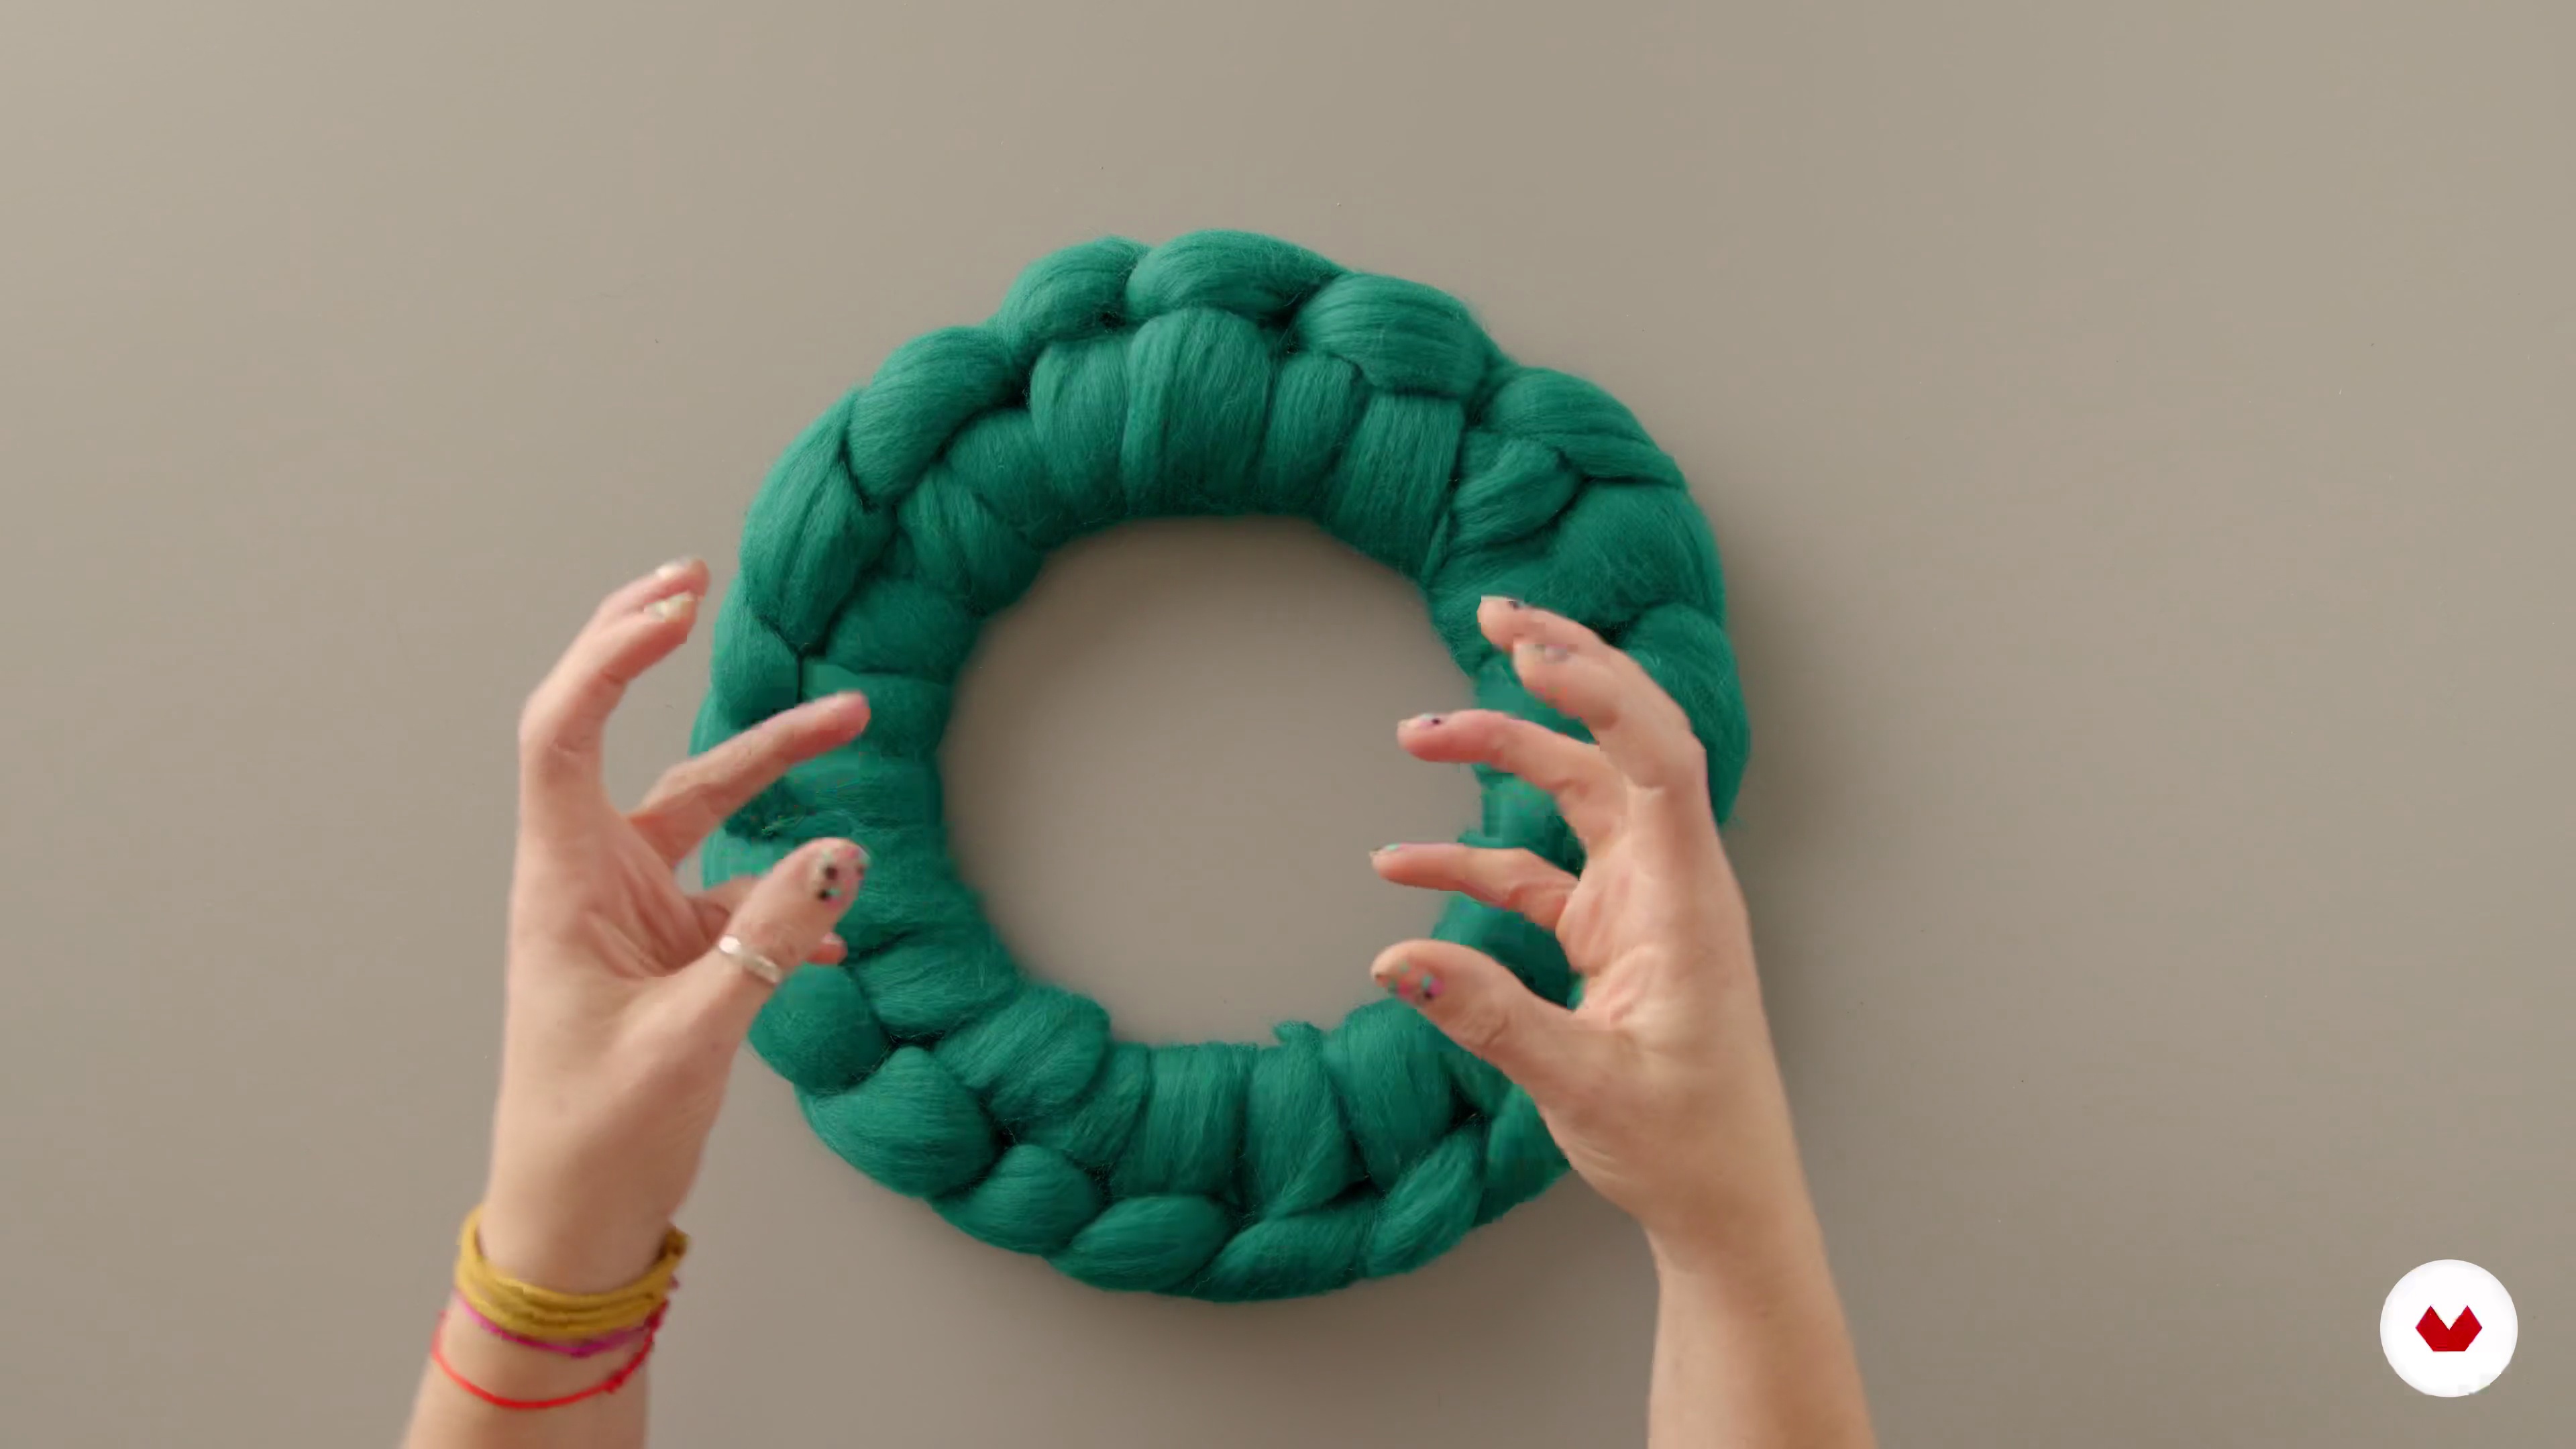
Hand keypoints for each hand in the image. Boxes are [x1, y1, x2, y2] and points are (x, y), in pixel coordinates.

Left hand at [479, 558, 871, 1290]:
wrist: (575, 1226)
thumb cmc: (595, 1138)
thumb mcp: (692, 1037)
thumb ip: (770, 937)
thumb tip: (845, 850)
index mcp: (563, 883)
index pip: (567, 731)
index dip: (612, 654)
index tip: (680, 603)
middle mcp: (591, 882)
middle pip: (638, 744)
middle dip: (667, 662)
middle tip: (703, 581)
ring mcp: (632, 917)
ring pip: (705, 811)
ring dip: (774, 769)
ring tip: (855, 722)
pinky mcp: (671, 959)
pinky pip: (739, 897)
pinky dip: (792, 891)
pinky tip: (849, 917)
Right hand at [1368, 597, 1794, 1268]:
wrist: (1725, 1205)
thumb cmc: (1685, 1146)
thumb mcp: (1580, 1086)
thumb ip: (1488, 1016)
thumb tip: (1393, 958)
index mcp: (1687, 901)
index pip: (1658, 760)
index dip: (1601, 692)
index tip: (1530, 647)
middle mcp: (1670, 883)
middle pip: (1620, 745)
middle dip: (1563, 673)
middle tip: (1496, 614)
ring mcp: (1640, 904)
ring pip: (1571, 797)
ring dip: (1500, 758)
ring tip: (1414, 734)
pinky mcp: (1610, 937)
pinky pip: (1534, 874)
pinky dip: (1471, 863)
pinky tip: (1401, 870)